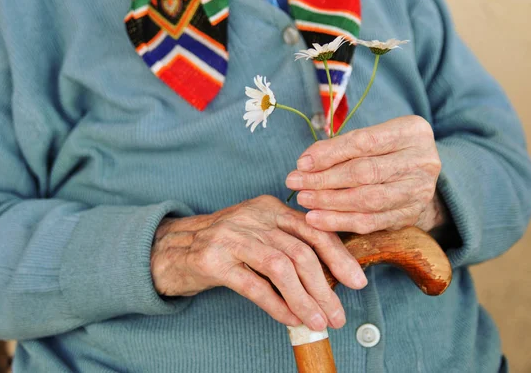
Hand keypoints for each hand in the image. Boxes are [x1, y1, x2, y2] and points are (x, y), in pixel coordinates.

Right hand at [151, 195, 366, 331]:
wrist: (173, 248)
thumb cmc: (225, 246)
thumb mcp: (258, 234)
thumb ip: (289, 245)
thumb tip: (331, 278)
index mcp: (268, 208)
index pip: (313, 229)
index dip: (339, 257)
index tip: (357, 282)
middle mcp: (252, 217)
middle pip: (300, 251)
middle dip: (325, 287)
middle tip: (339, 314)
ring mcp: (231, 237)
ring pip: (280, 268)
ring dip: (305, 299)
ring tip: (319, 323)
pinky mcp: (213, 260)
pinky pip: (253, 286)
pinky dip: (277, 305)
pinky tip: (290, 320)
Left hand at [286, 116, 444, 233]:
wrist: (419, 175)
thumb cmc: (386, 151)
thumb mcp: (372, 137)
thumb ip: (341, 146)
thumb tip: (305, 163)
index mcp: (411, 132)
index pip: (363, 142)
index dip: (329, 154)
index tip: (301, 163)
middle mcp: (422, 161)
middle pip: (365, 172)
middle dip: (324, 179)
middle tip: (295, 182)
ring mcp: (419, 191)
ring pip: (367, 200)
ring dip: (329, 202)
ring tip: (304, 200)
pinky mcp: (410, 216)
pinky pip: (371, 222)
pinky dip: (340, 222)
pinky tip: (317, 219)